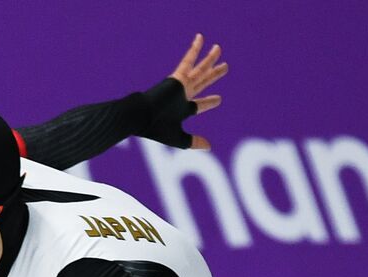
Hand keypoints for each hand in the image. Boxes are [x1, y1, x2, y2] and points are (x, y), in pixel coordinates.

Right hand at [168, 34, 227, 149]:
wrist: (141, 117)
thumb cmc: (157, 129)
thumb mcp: (179, 139)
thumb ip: (193, 142)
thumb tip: (209, 146)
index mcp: (182, 109)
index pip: (199, 104)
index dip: (210, 102)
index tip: (219, 99)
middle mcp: (182, 95)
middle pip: (203, 82)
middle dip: (214, 75)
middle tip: (225, 67)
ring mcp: (180, 85)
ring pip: (200, 70)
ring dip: (210, 59)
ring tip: (219, 48)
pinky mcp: (177, 77)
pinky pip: (188, 60)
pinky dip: (194, 50)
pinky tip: (201, 38)